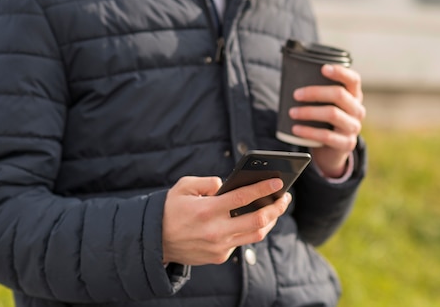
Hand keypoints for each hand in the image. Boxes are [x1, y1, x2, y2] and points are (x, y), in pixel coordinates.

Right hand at [162, 176, 291, 264]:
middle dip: (276, 207)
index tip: (279, 182)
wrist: (154, 242)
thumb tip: (227, 185)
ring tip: (276, 208)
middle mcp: (216, 230)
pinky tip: (254, 219)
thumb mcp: (184, 187)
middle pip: (258, 220)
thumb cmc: (171, 209)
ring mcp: (219, 246)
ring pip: (255, 234)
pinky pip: (241, 242)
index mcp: (207, 210)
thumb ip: (208, 182)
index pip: (243, 198)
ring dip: (270, 221)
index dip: (264, 189)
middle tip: (285, 197)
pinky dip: (249, 230)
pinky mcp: (219, 256)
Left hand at [289, 64, 365, 177]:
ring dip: (309, 112)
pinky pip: (326, 135)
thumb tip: (291, 77)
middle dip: (315, 92)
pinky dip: (308, 131)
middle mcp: (357, 110)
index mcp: (354, 96)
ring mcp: (353, 127)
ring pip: (332, 114)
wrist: (333, 150)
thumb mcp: (328, 105)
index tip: (323, 68)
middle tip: (296, 94)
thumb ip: (319, 92)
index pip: (353, 80)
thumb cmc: (326, 121)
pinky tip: (296, 129)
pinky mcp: (346, 143)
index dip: (340, 72)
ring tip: (292, 112)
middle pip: (339, 95)